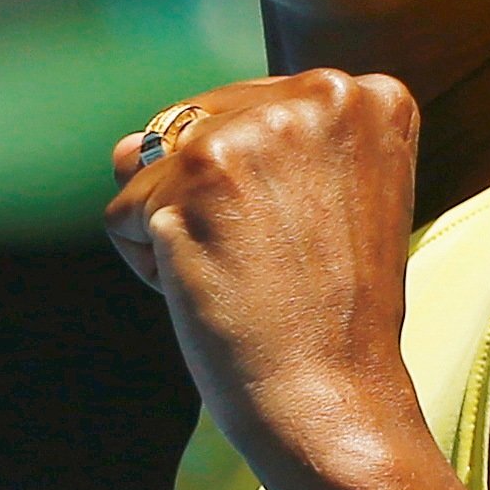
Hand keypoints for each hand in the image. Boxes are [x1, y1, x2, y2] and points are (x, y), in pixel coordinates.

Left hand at [108, 70, 424, 473]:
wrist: (332, 397)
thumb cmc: (326, 317)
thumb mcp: (318, 205)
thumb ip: (236, 150)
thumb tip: (121, 148)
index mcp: (368, 97)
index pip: (254, 112)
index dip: (261, 189)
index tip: (309, 239)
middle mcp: (324, 93)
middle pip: (202, 128)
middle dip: (212, 201)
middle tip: (273, 264)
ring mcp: (260, 127)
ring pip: (157, 166)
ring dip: (179, 229)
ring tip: (242, 276)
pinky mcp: (200, 169)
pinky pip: (126, 210)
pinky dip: (148, 262)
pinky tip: (209, 290)